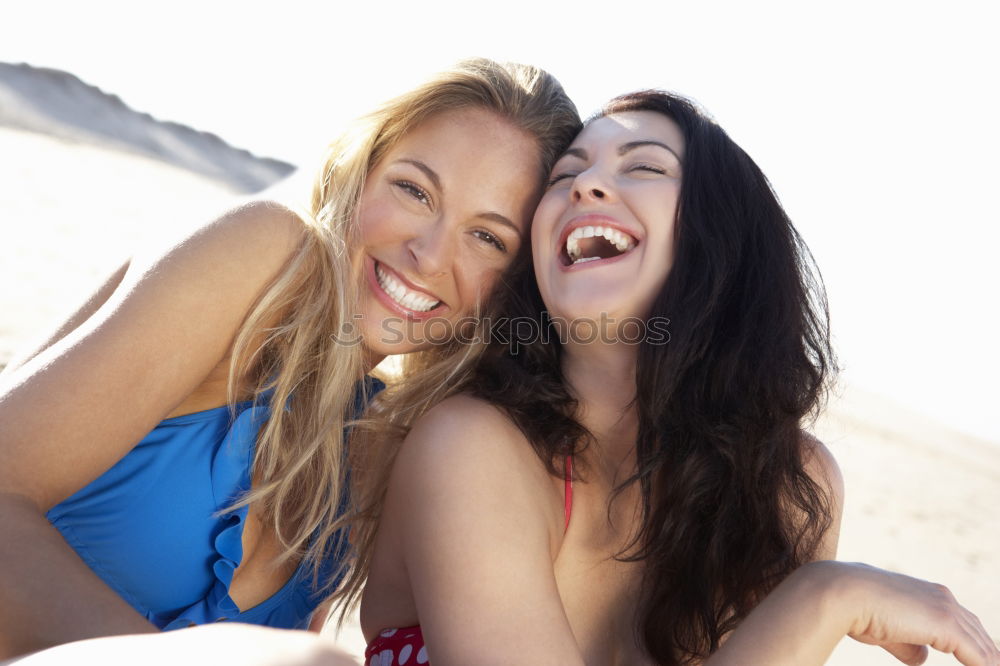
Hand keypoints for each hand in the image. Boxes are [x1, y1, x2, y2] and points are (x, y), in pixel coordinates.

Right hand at [834, 562, 998, 665]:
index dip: (973, 646)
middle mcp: (943, 597)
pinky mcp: (946, 625)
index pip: (963, 623)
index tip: (978, 662)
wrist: (843, 593)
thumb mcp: (887, 630)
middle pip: (978, 633)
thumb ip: (908, 643)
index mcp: (930, 594)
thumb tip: (923, 657)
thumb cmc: (856, 609)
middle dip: (987, 656)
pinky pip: (980, 657)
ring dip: (988, 662)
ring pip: (983, 646)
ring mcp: (947, 610)